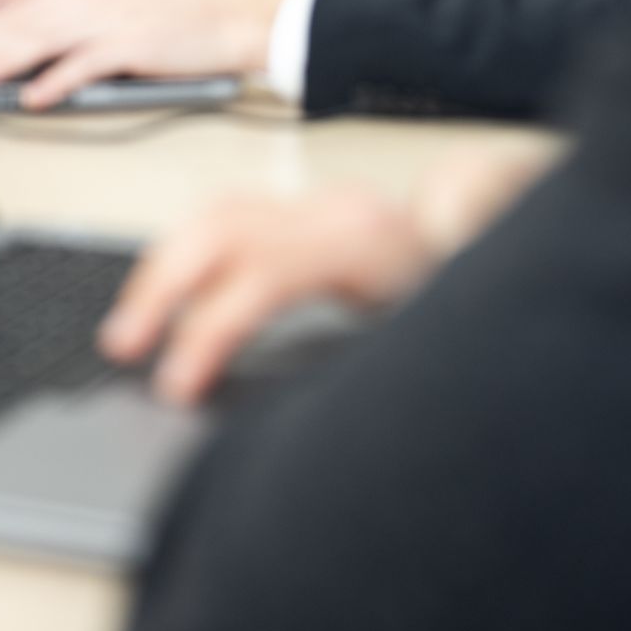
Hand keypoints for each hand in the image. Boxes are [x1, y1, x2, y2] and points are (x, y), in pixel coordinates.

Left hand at [0, 0, 290, 108]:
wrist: (233, 14)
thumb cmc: (182, 15)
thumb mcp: (123, 8)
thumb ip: (80, 22)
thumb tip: (40, 49)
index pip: (23, 3)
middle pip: (22, 20)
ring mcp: (110, 17)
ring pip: (41, 38)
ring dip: (1, 63)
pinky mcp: (131, 44)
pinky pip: (84, 64)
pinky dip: (56, 81)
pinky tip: (34, 98)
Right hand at [100, 148, 559, 403]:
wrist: (507, 254)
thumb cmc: (462, 310)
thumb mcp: (418, 347)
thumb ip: (349, 370)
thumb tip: (276, 425)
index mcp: (365, 247)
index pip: (263, 279)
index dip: (209, 333)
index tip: (173, 388)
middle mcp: (336, 214)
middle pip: (222, 229)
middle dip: (162, 287)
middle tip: (123, 346)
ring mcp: (320, 204)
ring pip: (214, 213)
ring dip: (161, 268)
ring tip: (129, 325)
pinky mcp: (308, 211)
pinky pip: (227, 215)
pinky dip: (185, 254)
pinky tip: (166, 292)